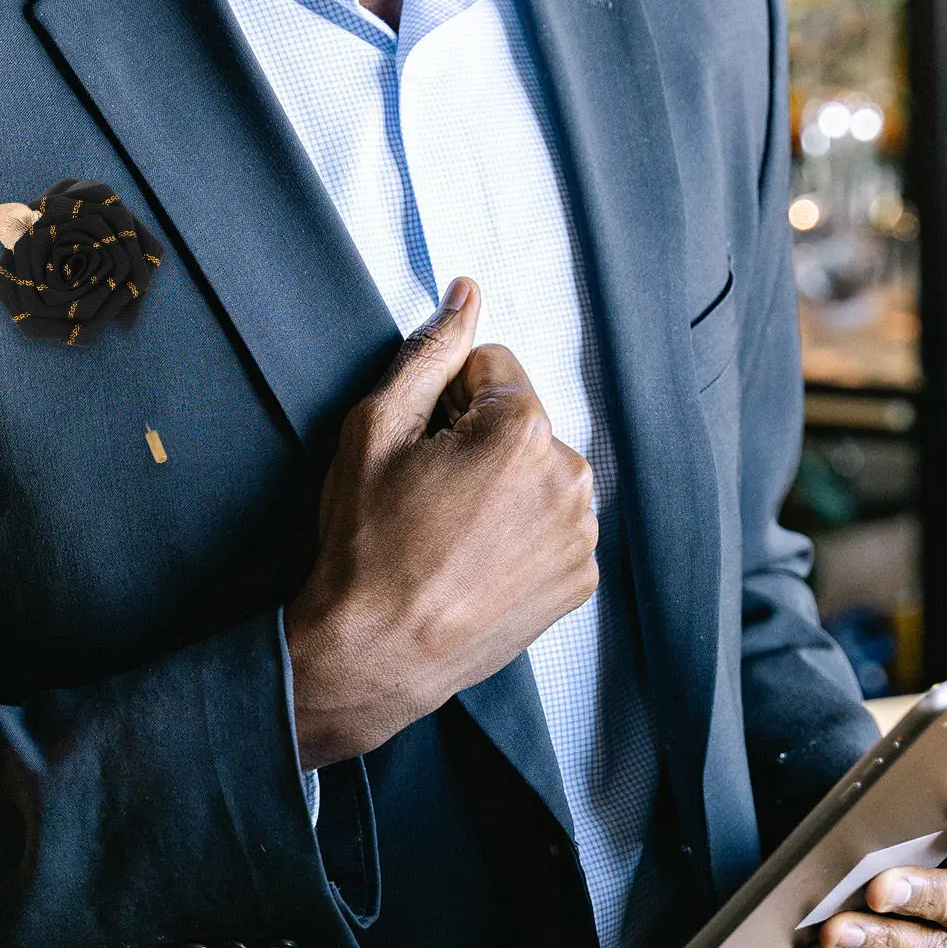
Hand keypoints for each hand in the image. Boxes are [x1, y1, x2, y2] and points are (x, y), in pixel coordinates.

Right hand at [286, 278, 598, 768]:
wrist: (375, 652)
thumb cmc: (365, 543)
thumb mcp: (375, 430)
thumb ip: (428, 353)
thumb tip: (465, 295)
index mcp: (522, 431)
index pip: (492, 367)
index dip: (444, 399)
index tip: (419, 447)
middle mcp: (570, 478)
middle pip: (521, 421)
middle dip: (479, 442)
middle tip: (428, 495)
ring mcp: (580, 535)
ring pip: (540, 473)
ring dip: (504, 487)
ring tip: (450, 533)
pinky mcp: (580, 579)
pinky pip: (554, 525)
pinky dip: (521, 533)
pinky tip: (475, 561)